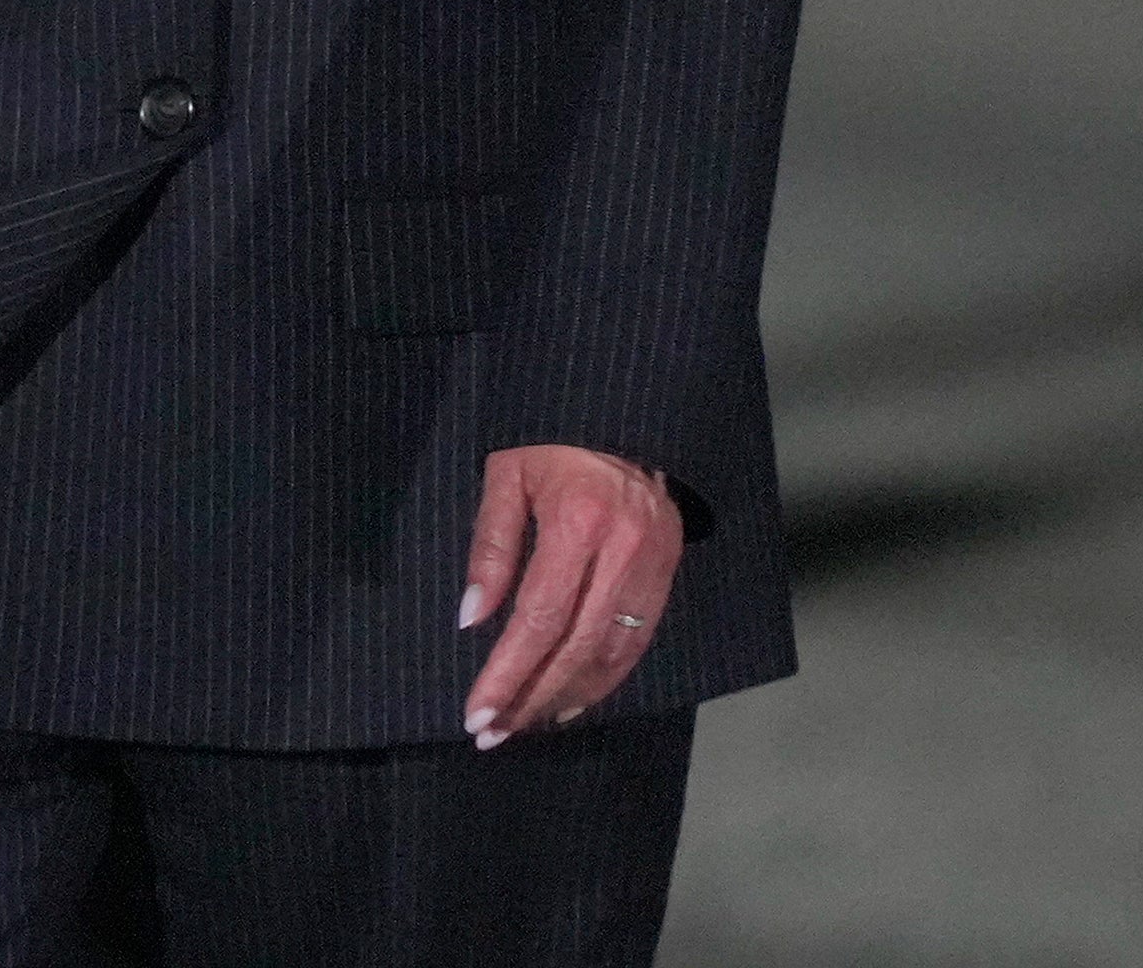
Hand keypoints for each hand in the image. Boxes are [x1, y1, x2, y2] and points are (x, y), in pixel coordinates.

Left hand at [457, 443, 681, 746]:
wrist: (623, 411)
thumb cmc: (550, 440)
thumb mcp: (505, 476)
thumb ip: (490, 547)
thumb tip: (471, 617)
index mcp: (579, 522)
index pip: (540, 618)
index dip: (508, 672)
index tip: (478, 711)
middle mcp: (625, 550)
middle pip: (577, 647)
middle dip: (533, 697)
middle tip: (493, 732)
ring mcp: (655, 564)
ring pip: (614, 654)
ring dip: (567, 697)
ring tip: (525, 724)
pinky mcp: (671, 572)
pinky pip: (638, 642)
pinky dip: (604, 678)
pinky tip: (572, 700)